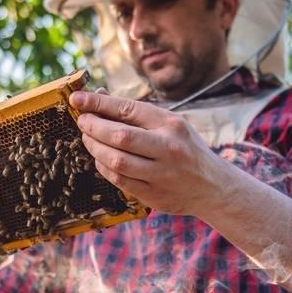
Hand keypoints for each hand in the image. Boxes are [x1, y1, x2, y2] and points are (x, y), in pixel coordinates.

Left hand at [70, 89, 227, 216]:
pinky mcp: (155, 195)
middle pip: (120, 136)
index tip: (78, 99)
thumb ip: (136, 114)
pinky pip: (120, 181)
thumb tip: (98, 97)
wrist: (213, 187)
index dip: (99, 103)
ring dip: (95, 148)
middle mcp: (169, 148)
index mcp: (172, 125)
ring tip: (87, 139)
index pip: (129, 109)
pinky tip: (100, 159)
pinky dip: (104, 168)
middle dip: (94, 127)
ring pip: (117, 161)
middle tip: (82, 121)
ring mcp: (162, 174)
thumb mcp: (171, 125)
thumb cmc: (186, 149)